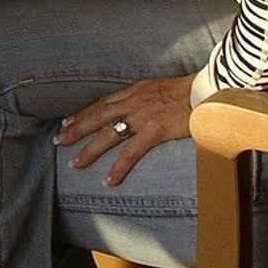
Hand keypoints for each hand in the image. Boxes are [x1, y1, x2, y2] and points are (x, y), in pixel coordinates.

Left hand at [55, 76, 197, 185]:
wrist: (207, 89)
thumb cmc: (189, 90)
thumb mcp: (161, 88)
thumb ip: (147, 97)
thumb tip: (140, 107)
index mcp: (135, 91)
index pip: (102, 102)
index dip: (84, 113)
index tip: (68, 121)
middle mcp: (134, 102)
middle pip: (98, 116)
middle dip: (76, 129)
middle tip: (59, 140)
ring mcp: (143, 116)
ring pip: (108, 134)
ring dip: (90, 150)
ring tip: (75, 164)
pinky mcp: (155, 130)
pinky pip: (132, 152)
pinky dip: (119, 167)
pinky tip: (109, 180)